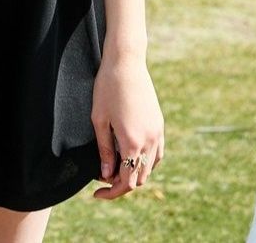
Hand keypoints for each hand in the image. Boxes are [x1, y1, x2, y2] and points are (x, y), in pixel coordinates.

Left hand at [90, 53, 164, 198]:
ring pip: (151, 168)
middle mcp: (150, 141)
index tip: (96, 192)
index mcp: (132, 142)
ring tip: (115, 167)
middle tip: (102, 178)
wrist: (126, 63)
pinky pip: (157, 154)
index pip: (126, 182)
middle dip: (121, 184)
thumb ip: (105, 150)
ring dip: (135, 173)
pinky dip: (146, 162)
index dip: (111, 192)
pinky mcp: (159, 124)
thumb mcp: (99, 120)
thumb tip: (106, 175)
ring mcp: (157, 133)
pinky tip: (131, 156)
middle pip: (140, 178)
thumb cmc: (107, 88)